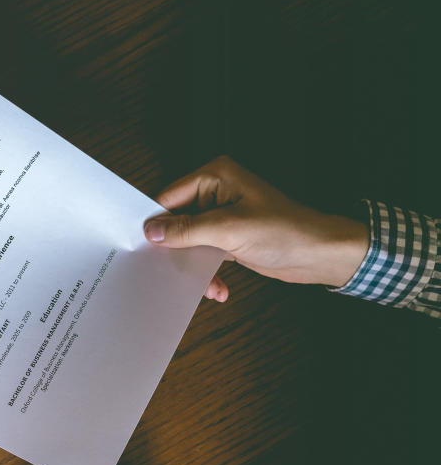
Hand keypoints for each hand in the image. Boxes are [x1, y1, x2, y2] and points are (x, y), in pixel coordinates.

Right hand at [143, 156, 368, 301]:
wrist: (321, 255)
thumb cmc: (286, 232)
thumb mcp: (229, 229)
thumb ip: (187, 229)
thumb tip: (152, 231)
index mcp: (215, 177)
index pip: (170, 196)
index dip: (156, 221)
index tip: (144, 245)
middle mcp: (216, 192)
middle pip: (177, 220)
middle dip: (175, 248)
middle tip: (166, 268)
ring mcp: (222, 216)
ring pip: (189, 240)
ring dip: (192, 264)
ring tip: (204, 284)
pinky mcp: (229, 237)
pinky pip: (204, 253)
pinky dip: (207, 272)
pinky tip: (218, 288)